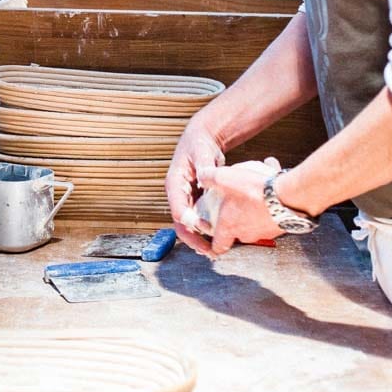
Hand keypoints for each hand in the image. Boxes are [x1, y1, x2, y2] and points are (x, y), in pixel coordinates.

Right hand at [165, 117, 225, 256]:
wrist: (201, 139)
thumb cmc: (198, 144)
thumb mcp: (202, 152)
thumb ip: (205, 167)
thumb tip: (207, 177)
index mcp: (174, 183)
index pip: (177, 207)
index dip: (190, 221)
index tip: (205, 228)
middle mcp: (177, 194)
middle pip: (180, 222)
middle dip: (192, 239)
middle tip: (208, 251)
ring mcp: (185, 199)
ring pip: (187, 225)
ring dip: (198, 239)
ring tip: (213, 251)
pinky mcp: (194, 201)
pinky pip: (197, 220)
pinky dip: (204, 231)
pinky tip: (216, 240)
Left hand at [197, 162, 285, 255]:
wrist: (289, 197)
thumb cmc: (255, 192)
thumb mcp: (224, 178)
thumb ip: (209, 177)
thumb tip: (202, 176)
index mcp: (230, 227)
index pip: (218, 246)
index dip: (213, 246)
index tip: (212, 245)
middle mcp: (247, 233)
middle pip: (237, 233)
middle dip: (235, 221)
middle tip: (234, 207)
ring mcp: (265, 232)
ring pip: (255, 223)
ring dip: (253, 211)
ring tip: (255, 193)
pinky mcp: (280, 227)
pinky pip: (271, 216)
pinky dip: (269, 206)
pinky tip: (272, 189)